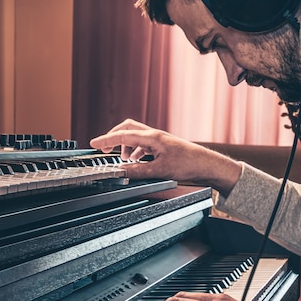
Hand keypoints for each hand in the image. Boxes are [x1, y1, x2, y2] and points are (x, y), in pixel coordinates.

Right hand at [90, 119, 241, 195]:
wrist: (206, 164)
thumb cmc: (189, 164)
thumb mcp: (159, 170)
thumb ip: (138, 171)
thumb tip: (121, 171)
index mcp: (152, 137)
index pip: (123, 135)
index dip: (106, 140)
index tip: (94, 143)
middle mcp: (155, 135)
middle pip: (128, 129)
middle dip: (113, 137)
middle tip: (104, 148)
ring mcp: (159, 140)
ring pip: (136, 136)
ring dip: (125, 146)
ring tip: (123, 159)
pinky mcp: (163, 147)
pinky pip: (144, 144)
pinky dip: (135, 151)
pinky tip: (137, 161)